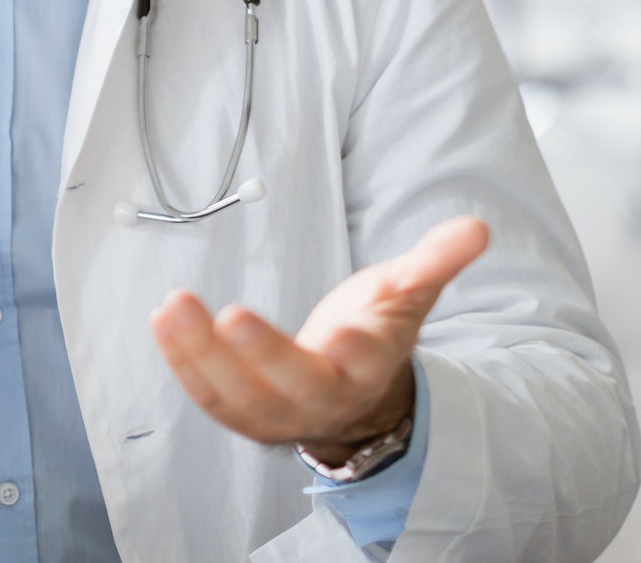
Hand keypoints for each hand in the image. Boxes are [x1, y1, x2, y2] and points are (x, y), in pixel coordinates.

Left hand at [149, 216, 488, 464]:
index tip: (341, 328)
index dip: (349, 349)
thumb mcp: (408, 292)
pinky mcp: (240, 411)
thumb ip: (436, 261)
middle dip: (256, 357)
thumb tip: (477, 228)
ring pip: (235, 397)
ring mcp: (276, 411)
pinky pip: (208, 394)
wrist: (356, 394)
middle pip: (287, 388)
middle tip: (227, 316)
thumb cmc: (375, 333)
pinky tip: (163, 320)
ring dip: (198, 355)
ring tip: (172, 308)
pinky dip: (182, 361)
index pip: (357, 363)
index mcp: (365, 367)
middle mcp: (319, 397)